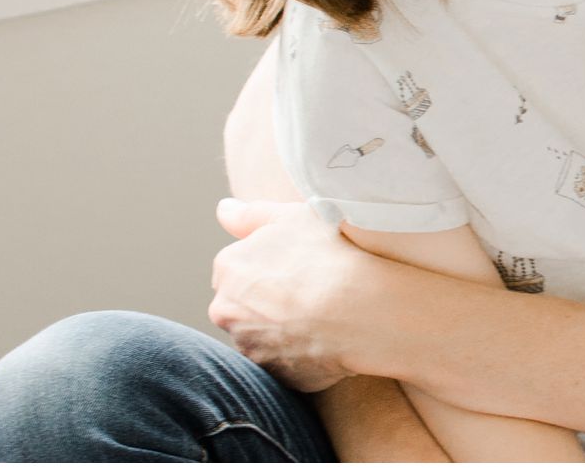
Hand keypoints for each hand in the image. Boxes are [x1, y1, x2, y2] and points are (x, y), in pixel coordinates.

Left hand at [209, 198, 372, 391]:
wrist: (360, 310)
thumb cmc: (331, 255)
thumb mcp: (294, 217)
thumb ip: (251, 214)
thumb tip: (223, 210)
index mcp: (228, 268)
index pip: (237, 268)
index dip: (270, 266)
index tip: (299, 266)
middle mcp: (226, 310)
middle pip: (243, 304)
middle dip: (268, 300)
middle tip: (311, 290)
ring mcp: (248, 346)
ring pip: (261, 334)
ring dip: (282, 328)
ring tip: (322, 315)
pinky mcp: (273, 375)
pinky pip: (284, 362)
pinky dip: (299, 352)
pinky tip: (327, 338)